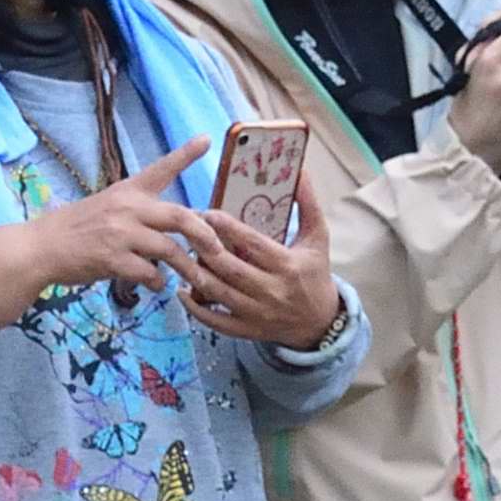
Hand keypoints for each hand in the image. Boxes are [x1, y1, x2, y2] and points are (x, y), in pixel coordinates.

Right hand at [0, 148, 209, 318]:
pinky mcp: (111, 258)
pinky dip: (159, 283)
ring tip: (196, 281)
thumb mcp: (108, 207)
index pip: (160, 169)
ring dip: (187, 269)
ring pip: (170, 250)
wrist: (39, 247)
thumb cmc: (77, 229)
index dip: (185, 154)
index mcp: (126, 192)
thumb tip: (178, 226)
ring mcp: (118, 233)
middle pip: (180, 217)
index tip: (207, 138)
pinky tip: (156, 285)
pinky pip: (150, 274)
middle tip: (219, 251)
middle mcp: (125, 208)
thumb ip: (141, 212)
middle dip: (205, 235)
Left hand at [176, 182, 336, 347]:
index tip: (209, 213)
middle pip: (230, 268)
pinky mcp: (248, 330)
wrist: (321, 322)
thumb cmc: (315, 274)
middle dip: (204, 247)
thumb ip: (308, 204)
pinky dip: (196, 308)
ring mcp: (258, 313)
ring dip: (195, 274)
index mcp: (289, 266)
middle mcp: (273, 291)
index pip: (254, 244)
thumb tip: (300, 170)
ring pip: (218, 293)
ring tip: (179, 254)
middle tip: (185, 228)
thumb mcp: (318, 239)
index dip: (229, 229)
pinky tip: (181, 290)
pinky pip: (216, 321)